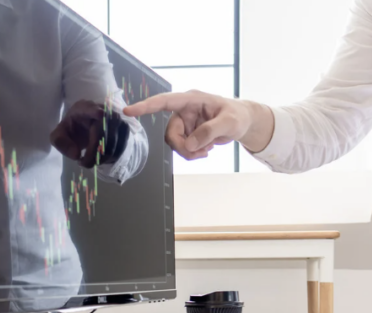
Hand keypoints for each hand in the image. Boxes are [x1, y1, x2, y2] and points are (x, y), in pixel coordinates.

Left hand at [51, 100, 130, 168]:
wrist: (85, 129)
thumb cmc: (72, 131)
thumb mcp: (59, 136)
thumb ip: (61, 143)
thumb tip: (77, 154)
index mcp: (83, 108)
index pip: (91, 108)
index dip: (95, 111)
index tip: (100, 114)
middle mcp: (103, 111)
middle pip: (102, 133)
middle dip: (92, 153)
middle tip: (82, 163)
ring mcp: (116, 120)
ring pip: (112, 143)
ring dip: (99, 157)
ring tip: (88, 161)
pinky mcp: (124, 130)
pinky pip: (119, 148)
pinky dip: (108, 158)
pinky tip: (99, 158)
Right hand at [124, 90, 273, 159]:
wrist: (242, 122)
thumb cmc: (237, 115)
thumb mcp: (228, 122)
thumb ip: (209, 132)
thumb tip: (190, 145)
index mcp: (191, 100)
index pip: (164, 101)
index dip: (146, 106)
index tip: (129, 111)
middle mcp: (184, 110)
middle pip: (170, 133)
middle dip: (183, 147)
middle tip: (201, 153)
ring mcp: (185, 123)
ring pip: (175, 143)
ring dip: (189, 152)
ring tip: (207, 151)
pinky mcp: (188, 134)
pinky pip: (182, 148)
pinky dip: (193, 153)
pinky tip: (206, 149)